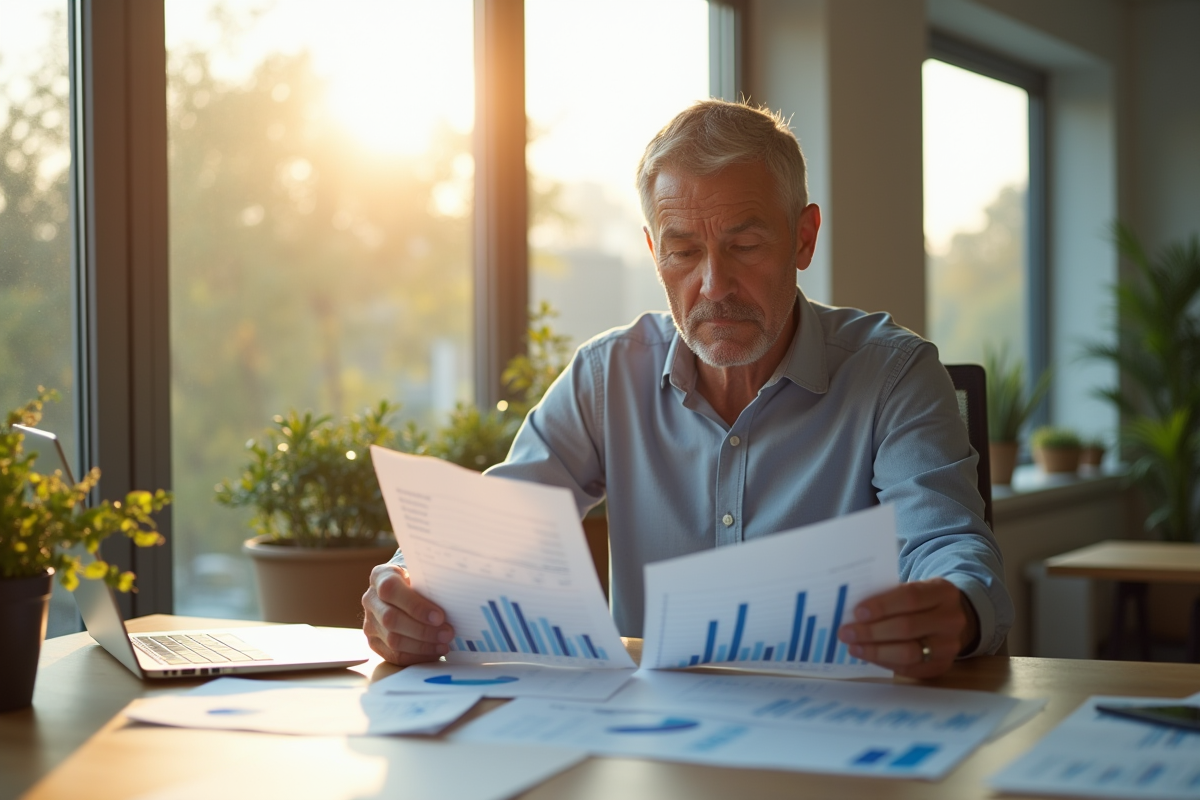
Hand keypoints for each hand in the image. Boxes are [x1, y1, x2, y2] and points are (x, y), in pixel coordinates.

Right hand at [362, 563, 454, 665]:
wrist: (405, 590)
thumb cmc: (419, 580)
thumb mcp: (422, 574)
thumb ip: (430, 583)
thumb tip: (455, 599)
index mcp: (380, 576)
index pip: (391, 590)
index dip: (415, 605)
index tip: (439, 616)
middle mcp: (371, 599)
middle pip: (392, 619)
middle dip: (423, 630)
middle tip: (447, 633)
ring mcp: (370, 622)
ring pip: (393, 640)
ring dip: (422, 646)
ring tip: (444, 644)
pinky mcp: (374, 642)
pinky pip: (394, 655)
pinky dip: (417, 656)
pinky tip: (434, 652)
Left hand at [836, 578, 978, 678]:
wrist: (950, 619)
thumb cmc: (921, 601)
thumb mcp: (914, 588)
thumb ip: (890, 596)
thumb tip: (854, 612)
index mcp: (943, 592)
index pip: (911, 597)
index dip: (882, 605)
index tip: (857, 612)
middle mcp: (951, 619)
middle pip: (907, 627)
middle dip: (872, 631)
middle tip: (846, 633)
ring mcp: (950, 646)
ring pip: (909, 652)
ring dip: (875, 651)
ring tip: (853, 647)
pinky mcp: (942, 666)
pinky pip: (909, 668)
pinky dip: (885, 662)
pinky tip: (868, 656)